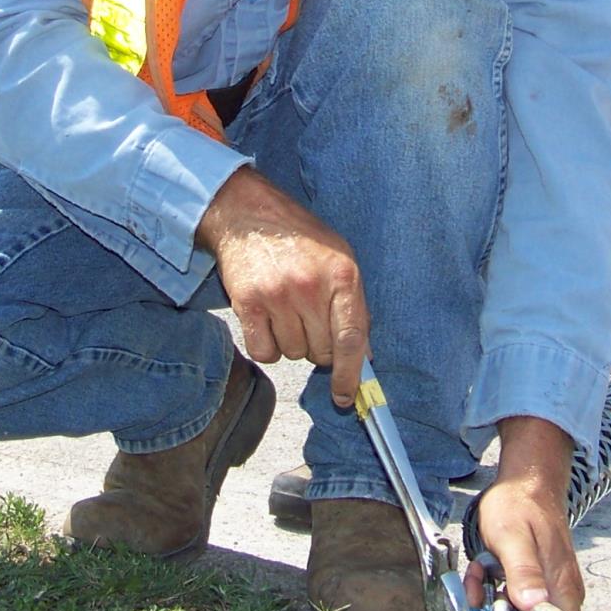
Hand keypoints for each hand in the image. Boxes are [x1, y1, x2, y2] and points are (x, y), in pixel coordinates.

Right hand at [197, 166, 369, 406]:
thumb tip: (363, 356)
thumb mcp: (340, 260)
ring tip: (286, 310)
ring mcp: (278, 295)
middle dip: (319, 348)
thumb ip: (354, 306)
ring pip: (293, 354)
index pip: (352, 338)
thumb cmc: (300, 238)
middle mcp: (311, 287)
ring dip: (291, 343)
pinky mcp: (247, 303)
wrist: (249, 214)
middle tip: (309, 321)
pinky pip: (264, 353)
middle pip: (321, 352)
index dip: (350, 374)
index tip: (346, 396)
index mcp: (342, 276)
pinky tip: (266, 321)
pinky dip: (267, 346)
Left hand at [464, 415, 581, 610]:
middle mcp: (561, 599)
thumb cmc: (520, 505)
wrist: (527, 481)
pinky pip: (511, 606)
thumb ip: (523, 571)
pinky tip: (484, 571)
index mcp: (561, 592)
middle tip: (476, 596)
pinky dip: (492, 596)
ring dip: (488, 608)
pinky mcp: (535, 588)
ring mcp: (548, 594)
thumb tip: (533, 606)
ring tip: (478, 574)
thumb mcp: (512, 536)